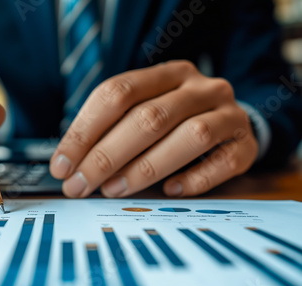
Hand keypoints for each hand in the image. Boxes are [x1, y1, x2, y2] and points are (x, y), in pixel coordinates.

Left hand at [50, 60, 257, 197]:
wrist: (230, 122)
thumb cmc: (172, 122)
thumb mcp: (141, 112)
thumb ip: (108, 132)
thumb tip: (68, 167)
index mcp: (165, 74)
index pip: (116, 93)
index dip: (84, 131)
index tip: (61, 165)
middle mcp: (199, 87)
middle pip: (148, 117)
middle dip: (106, 156)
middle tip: (79, 186)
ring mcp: (228, 113)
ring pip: (189, 136)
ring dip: (145, 169)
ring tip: (113, 190)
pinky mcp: (245, 143)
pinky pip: (222, 163)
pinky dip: (194, 180)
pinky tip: (169, 191)